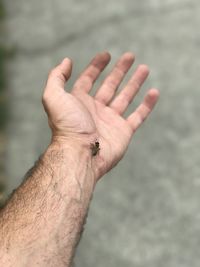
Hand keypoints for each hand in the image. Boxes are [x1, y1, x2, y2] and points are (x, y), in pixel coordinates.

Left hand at [42, 52, 158, 178]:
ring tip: (144, 68)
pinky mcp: (123, 132)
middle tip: (130, 56)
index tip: (106, 54)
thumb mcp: (53, 97)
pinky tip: (154, 92)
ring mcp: (110, 121)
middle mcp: (95, 110)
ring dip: (135, 83)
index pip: (88, 79)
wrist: (80, 154)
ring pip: (126, 97)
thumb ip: (57, 77)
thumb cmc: (67, 126)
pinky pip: (138, 116)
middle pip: (110, 85)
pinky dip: (147, 105)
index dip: (96, 66)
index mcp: (79, 102)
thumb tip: (67, 61)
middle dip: (120, 70)